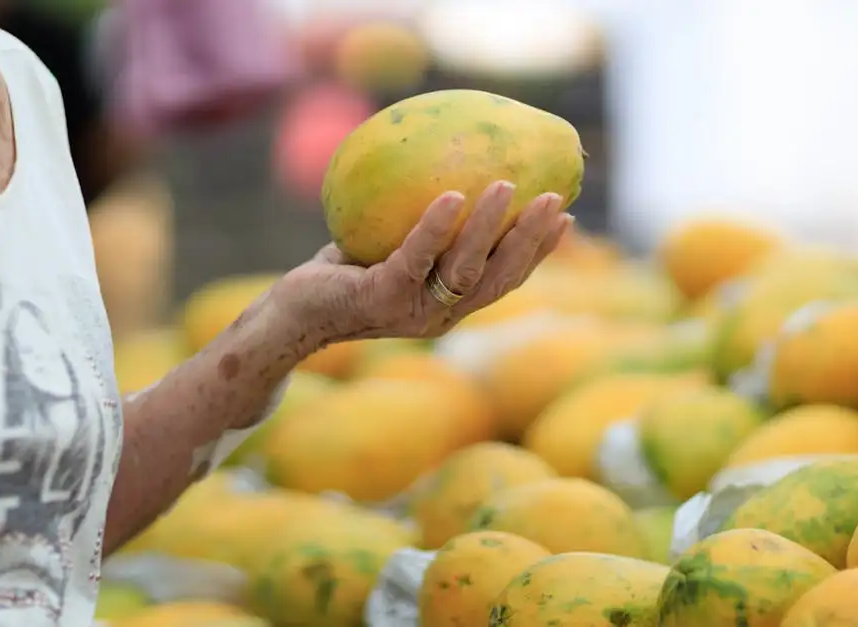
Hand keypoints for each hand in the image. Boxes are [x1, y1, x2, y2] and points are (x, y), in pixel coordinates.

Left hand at [271, 180, 573, 346]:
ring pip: (466, 270)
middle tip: (554, 199)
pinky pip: (415, 259)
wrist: (292, 315)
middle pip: (498, 279)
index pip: (503, 280)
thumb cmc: (341, 275)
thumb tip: (452, 170)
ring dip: (492, 228)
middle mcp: (438, 316)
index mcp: (448, 307)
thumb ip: (420, 227)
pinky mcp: (382, 299)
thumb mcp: (388, 249)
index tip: (565, 218)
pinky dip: (435, 227)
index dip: (538, 253)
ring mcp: (412, 312)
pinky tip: (451, 196)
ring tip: (508, 186)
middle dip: (531, 240)